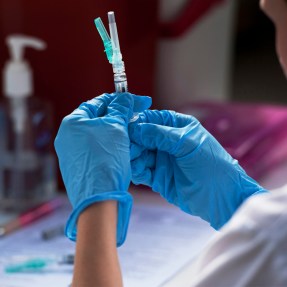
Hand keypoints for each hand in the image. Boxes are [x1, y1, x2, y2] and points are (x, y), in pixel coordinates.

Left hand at [54, 93, 150, 245]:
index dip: (121, 99)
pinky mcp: (79, 167)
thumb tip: (126, 98)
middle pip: (98, 119)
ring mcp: (72, 154)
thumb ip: (121, 108)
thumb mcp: (116, 128)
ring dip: (117, 132)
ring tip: (134, 133)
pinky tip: (123, 150)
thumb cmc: (106, 162)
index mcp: (73, 123)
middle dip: (119, 116)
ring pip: (99, 136)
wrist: (99, 200)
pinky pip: (97, 150)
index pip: (98, 102)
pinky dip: (110, 147)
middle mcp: (68, 137)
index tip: (139, 101)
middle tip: (138, 116)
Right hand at [129, 110, 267, 228]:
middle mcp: (167, 141)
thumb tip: (136, 127)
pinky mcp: (158, 176)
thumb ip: (161, 135)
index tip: (126, 129)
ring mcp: (162, 159)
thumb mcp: (187, 144)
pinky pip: (141, 170)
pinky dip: (137, 170)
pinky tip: (138, 172)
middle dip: (133, 142)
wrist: (221, 198)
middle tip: (126, 149)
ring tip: (131, 162)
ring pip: (139, 153)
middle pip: (142, 137)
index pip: (151, 119)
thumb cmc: (211, 165)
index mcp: (177, 126)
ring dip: (133, 157)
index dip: (138, 122)